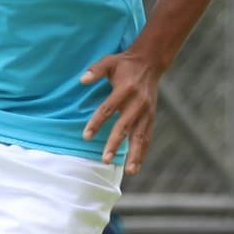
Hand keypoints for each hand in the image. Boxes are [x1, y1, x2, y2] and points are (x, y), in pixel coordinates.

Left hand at [79, 49, 163, 175]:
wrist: (150, 63)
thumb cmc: (124, 64)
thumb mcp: (109, 61)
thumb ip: (95, 70)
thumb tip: (82, 80)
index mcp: (125, 89)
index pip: (108, 109)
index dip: (97, 123)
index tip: (86, 136)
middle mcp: (138, 103)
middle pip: (125, 126)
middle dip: (115, 143)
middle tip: (105, 159)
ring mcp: (147, 112)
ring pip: (141, 136)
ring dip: (135, 154)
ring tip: (129, 171)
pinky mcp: (152, 117)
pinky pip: (147, 137)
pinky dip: (143, 152)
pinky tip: (136, 166)